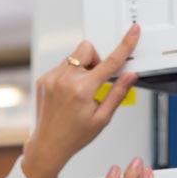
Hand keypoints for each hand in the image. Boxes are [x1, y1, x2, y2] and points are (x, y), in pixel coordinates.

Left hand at [21, 25, 140, 177]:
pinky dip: (69, 75)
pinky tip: (68, 94)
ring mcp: (51, 78)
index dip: (125, 45)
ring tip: (79, 91)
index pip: (110, 62)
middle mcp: (65, 80)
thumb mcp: (102, 118)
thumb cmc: (74, 136)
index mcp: (82, 90)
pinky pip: (61, 66)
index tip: (132, 32)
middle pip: (88, 49)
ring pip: (74, 56)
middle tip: (95, 81)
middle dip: (95, 60)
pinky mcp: (43, 79)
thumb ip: (118, 93)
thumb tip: (130, 76)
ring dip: (82, 68)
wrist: (48, 145)